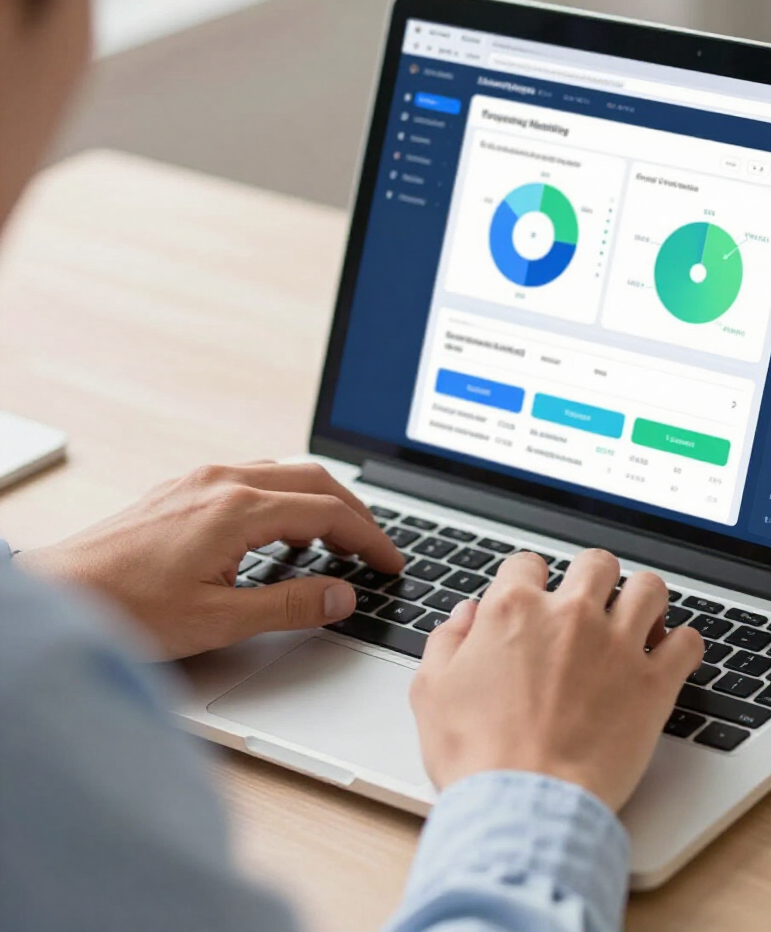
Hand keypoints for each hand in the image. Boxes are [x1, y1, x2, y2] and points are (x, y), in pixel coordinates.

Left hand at [20, 462, 403, 659]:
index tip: (390, 562)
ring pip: (284, 474)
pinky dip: (286, 500)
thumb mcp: (218, 621)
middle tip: (375, 550)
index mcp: (237, 509)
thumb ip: (290, 605)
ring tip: (338, 542)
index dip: (369, 538)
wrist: (56, 596)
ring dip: (320, 502)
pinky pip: (253, 479)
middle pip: (314, 480)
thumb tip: (342, 596)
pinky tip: (283, 532)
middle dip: (354, 514)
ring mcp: (200, 480)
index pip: (328, 512)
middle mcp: (222, 481)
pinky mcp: (183, 489)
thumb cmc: (124, 609)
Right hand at [411, 549, 704, 811]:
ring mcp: (617, 646)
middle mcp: (570, 615)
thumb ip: (447, 640)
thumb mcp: (432, 690)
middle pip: (596, 563)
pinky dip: (682, 644)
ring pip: (649, 588)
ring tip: (638, 619)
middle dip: (593, 578)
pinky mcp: (654, 684)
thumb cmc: (476, 756)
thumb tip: (466, 615)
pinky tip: (669, 655)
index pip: (528, 564)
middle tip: (590, 603)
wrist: (523, 807)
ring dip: (644, 600)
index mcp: (514, 610)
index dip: (529, 581)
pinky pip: (687, 642)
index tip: (533, 600)